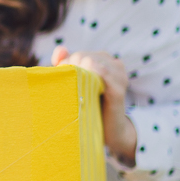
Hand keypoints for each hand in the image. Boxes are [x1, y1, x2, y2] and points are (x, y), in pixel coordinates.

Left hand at [52, 46, 136, 164]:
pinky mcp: (118, 92)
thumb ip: (66, 63)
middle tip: (68, 86)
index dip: (67, 65)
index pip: (80, 54)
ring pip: (92, 63)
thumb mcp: (76, 81)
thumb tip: (60, 48)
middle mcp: (115, 65)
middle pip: (84, 57)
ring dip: (78, 74)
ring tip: (74, 88)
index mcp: (105, 60)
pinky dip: (92, 76)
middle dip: (71, 69)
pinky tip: (85, 83)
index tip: (62, 79)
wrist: (108, 131)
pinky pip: (104, 76)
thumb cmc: (88, 103)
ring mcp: (119, 77)